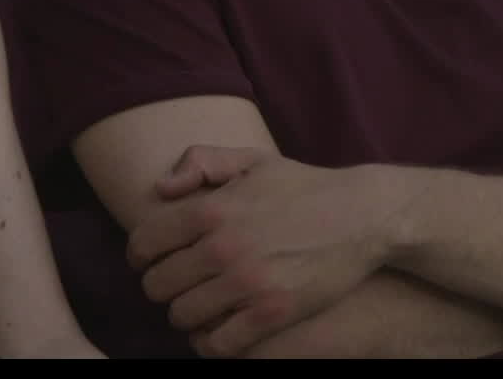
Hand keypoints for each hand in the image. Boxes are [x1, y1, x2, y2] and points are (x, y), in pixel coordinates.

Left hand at [125, 146, 401, 357]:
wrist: (362, 215)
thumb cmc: (303, 187)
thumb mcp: (251, 160)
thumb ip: (200, 161)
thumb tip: (160, 188)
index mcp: (210, 209)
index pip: (144, 243)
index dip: (140, 256)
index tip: (148, 262)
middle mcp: (222, 247)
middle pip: (158, 285)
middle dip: (162, 286)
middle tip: (178, 286)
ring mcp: (247, 283)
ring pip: (183, 316)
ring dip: (185, 315)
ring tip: (199, 307)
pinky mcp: (273, 312)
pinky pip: (220, 343)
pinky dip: (212, 342)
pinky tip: (219, 331)